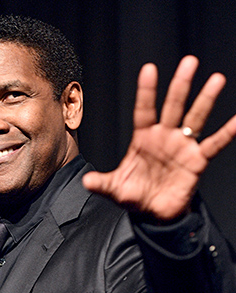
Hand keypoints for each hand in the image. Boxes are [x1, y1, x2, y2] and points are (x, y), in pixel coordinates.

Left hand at [82, 56, 235, 220]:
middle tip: (190, 62)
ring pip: (195, 118)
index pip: (144, 110)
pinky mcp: (196, 161)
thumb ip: (103, 184)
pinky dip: (227, 133)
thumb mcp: (116, 189)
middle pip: (173, 106)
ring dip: (205, 100)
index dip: (147, 92)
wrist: (154, 214)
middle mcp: (164, 138)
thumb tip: (87, 181)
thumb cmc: (135, 197)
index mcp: (143, 140)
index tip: (149, 70)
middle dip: (180, 85)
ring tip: (216, 79)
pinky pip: (213, 144)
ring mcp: (181, 147)